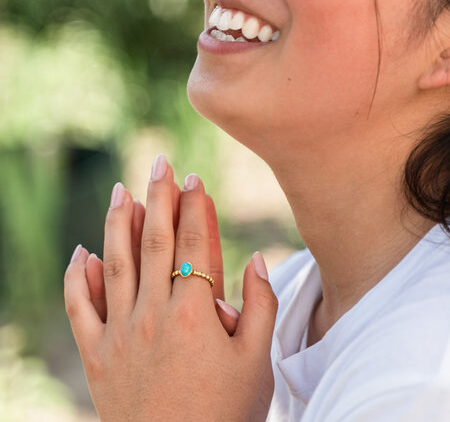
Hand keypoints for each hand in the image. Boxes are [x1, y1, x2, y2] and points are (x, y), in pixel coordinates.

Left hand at [64, 155, 277, 420]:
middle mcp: (152, 315)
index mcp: (194, 314)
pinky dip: (77, 278)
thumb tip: (258, 257)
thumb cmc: (228, 414)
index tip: (195, 179)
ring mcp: (120, 335)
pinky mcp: (96, 358)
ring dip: (117, 222)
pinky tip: (81, 253)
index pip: (193, 244)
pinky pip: (80, 309)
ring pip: (115, 264)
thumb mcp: (258, 362)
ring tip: (121, 190)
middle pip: (153, 241)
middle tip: (159, 164)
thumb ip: (261, 305)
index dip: (195, 207)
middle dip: (157, 197)